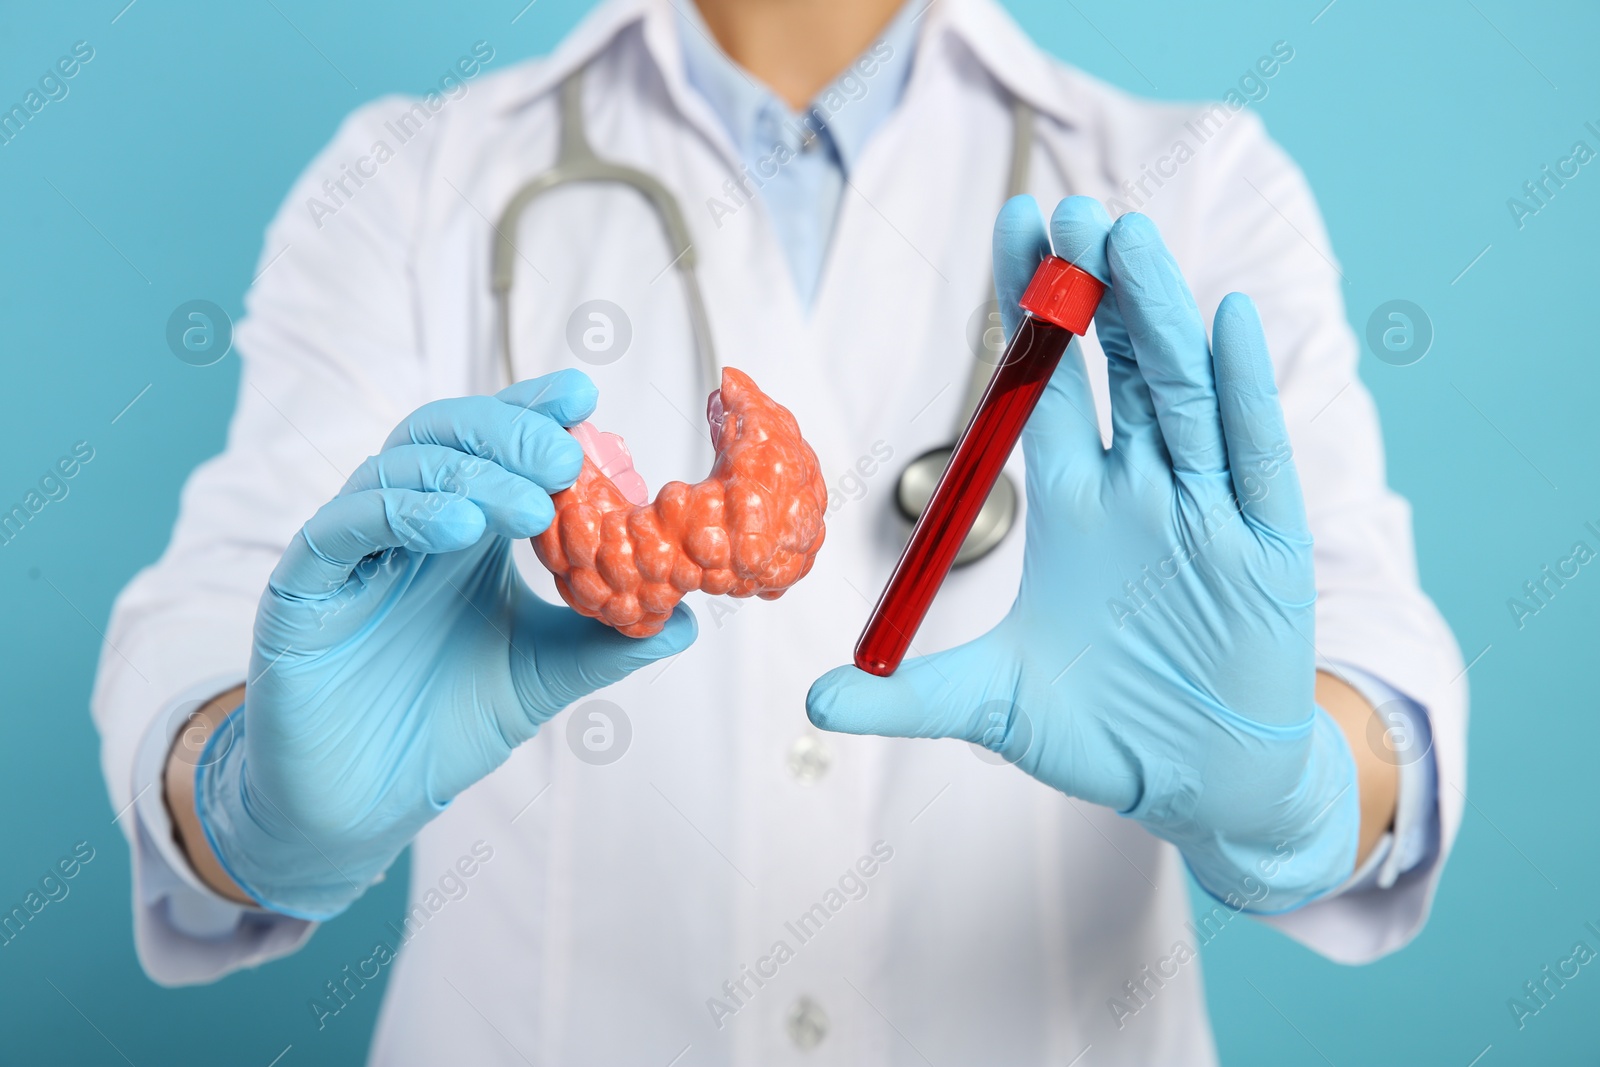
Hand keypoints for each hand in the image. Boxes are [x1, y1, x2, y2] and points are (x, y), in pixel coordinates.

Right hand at [191, 370, 695, 919]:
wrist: (364, 802)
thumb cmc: (445, 723)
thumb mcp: (543, 674)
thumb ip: (607, 641)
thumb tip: (690, 619)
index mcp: (462, 529)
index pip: (493, 444)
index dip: (532, 410)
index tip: (583, 396)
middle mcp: (405, 524)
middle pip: (445, 438)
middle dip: (506, 433)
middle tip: (564, 454)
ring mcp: (352, 550)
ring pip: (396, 471)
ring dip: (467, 477)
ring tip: (529, 506)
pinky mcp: (303, 587)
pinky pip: (343, 528)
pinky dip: (399, 514)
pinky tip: (457, 531)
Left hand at [808, 197, 1358, 910]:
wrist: (1199, 787)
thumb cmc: (1102, 733)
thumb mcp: (990, 709)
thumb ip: (907, 698)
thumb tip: (814, 700)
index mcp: (1078, 505)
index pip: (1050, 386)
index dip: (1030, 313)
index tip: (1013, 230)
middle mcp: (1144, 490)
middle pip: (1120, 370)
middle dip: (1092, 295)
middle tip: (1066, 214)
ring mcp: (1209, 512)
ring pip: (1184, 395)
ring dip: (1158, 317)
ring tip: (1127, 240)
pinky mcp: (1269, 550)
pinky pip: (1258, 458)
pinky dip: (1245, 391)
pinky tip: (1229, 320)